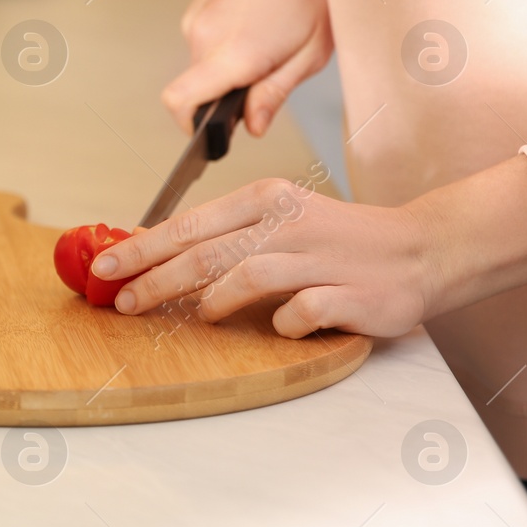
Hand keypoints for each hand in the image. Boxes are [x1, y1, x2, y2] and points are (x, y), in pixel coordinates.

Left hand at [92, 158, 526, 338]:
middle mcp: (288, 223)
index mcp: (266, 200)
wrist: (423, 249)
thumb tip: (157, 256)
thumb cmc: (340, 241)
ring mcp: (319, 258)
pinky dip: (282, 322)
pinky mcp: (348, 294)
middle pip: (204, 252)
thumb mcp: (280, 221)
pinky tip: (278, 327)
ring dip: (211, 301)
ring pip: (245, 275)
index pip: (188, 224)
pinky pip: (300, 311)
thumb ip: (227, 236)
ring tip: (196, 318)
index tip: (103, 267)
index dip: (141, 248)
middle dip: (154, 279)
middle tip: (121, 302)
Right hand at [162, 0, 332, 137]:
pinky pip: (206, 41)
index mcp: (232, 54)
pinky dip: (228, 44)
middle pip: (197, 88)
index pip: (179, 103)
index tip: (217, 131)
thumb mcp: (311, 51)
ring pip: (203, 65)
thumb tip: (251, 127)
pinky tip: (264, 21)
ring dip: (230, 66)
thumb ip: (274, 93)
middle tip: (272, 73)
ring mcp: (196, 17)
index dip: (192, 126)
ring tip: (275, 39)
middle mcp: (203, 36)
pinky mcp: (199, 4)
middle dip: (227, 93)